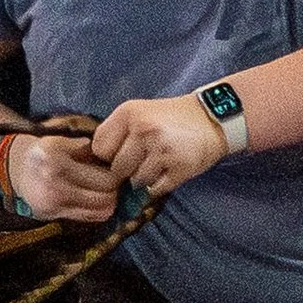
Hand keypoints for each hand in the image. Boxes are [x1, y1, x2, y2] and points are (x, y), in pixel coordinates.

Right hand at [3, 125, 122, 223]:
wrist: (18, 171)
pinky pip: (88, 218)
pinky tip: (95, 201)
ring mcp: (53, 202)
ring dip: (109, 201)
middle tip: (115, 182)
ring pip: (101, 209)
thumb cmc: (46, 152)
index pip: (104, 175)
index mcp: (57, 159)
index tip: (116, 168)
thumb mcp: (62, 141)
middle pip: (105, 193)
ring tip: (107, 192)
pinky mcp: (52, 215)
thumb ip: (87, 147)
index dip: (116, 171)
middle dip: (115, 188)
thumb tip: (116, 157)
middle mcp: (54, 182)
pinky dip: (98, 211)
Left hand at [91, 94, 227, 200]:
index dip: (108, 156)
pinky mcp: (178, 168)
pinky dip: (159, 185)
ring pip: (136, 182)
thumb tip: (92, 162)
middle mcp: (143, 129)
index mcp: (128, 113)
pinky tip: (168, 170)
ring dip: (145, 178)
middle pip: (116, 169)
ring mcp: (162, 150)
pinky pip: (154, 190)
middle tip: (144, 159)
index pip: (99, 149)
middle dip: (127, 170)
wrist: (211, 118)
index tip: (121, 154)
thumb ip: (117, 133)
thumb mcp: (139, 113)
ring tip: (159, 162)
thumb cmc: (170, 119)